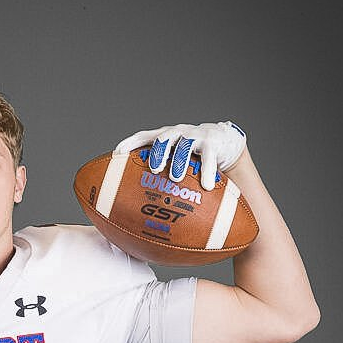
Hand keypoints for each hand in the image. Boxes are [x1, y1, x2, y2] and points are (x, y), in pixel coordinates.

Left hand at [114, 121, 246, 190]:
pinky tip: (207, 186)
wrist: (224, 143)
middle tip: (155, 169)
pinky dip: (207, 171)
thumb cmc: (194, 157)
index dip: (131, 142)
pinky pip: (209, 157)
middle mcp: (179, 134)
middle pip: (164, 138)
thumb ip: (162, 177)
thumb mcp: (177, 162)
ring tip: (176, 178)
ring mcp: (196, 136)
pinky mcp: (213, 142)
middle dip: (158, 153)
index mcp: (166, 138)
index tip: (118, 153)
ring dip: (179, 161)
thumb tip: (143, 208)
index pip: (145, 136)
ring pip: (185, 145)